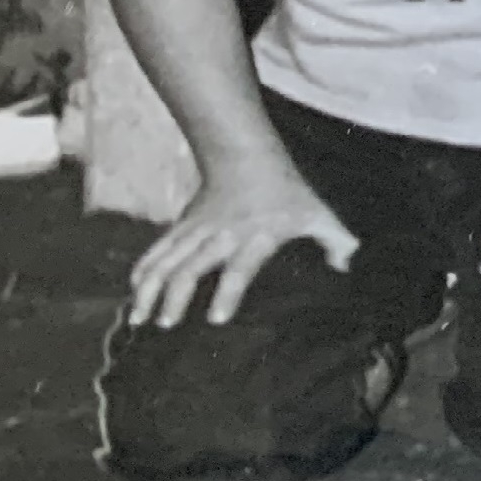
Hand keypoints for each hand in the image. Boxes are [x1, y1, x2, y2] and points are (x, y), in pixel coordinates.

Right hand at [125, 163, 357, 328]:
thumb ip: (336, 239)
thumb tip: (348, 264)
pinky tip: (133, 291)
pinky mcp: (180, 226)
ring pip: (166, 260)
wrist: (246, 157)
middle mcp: (221, 236)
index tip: (217, 318)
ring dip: (150, 288)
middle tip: (166, 323)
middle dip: (176, 296)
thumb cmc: (286, 190)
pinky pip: (157, 249)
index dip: (228, 293)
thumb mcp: (317, 211)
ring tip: (138, 318)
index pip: (239, 268)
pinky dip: (143, 269)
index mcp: (255, 237)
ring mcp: (196, 230)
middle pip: (191, 267)